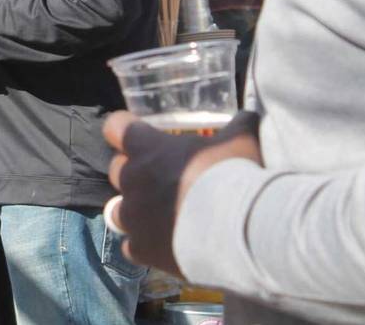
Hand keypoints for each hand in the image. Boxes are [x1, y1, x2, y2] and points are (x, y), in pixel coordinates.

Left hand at [103, 111, 262, 275]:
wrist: (237, 230)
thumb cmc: (233, 175)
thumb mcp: (241, 141)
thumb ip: (239, 126)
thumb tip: (249, 116)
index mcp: (147, 148)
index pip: (115, 127)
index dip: (125, 129)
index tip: (139, 134)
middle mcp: (132, 179)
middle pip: (116, 169)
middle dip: (134, 171)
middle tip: (162, 178)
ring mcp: (132, 216)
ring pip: (118, 209)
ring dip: (135, 210)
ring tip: (160, 215)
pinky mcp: (140, 248)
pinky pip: (132, 245)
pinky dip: (145, 245)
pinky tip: (165, 245)